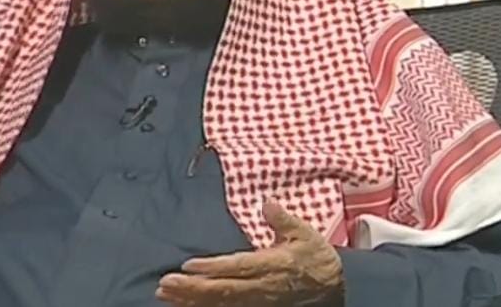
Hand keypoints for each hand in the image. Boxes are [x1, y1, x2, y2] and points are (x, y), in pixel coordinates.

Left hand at [156, 200, 344, 305]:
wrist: (335, 288)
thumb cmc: (315, 256)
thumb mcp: (304, 233)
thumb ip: (283, 220)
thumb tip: (266, 203)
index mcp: (272, 264)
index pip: (238, 267)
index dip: (212, 268)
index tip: (188, 265)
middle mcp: (262, 286)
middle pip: (223, 290)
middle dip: (192, 288)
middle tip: (164, 284)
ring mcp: (258, 301)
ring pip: (221, 303)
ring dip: (192, 300)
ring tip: (165, 294)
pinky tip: (185, 304)